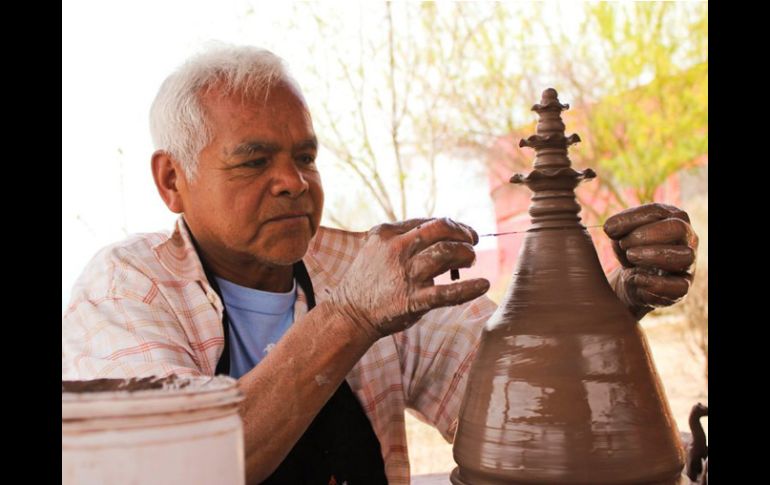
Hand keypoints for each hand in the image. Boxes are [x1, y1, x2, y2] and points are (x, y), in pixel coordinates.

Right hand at [330, 218, 489, 341]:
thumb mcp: (377, 249)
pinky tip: (483, 284)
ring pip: (446, 253)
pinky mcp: (412, 300)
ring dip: (466, 254)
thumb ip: (402, 237)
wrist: (350, 313)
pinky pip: (447, 293)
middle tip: (472, 241)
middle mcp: (397, 249)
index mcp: (387, 233)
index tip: (462, 232)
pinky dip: (469, 288)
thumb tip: (438, 230)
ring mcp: (405, 274)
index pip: (428, 221)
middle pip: (440, 229)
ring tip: (470, 260)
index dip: (451, 225)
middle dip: (462, 233)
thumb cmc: (368, 280)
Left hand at [603, 203, 697, 319]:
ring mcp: (688, 263)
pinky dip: (656, 283)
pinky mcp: (683, 286)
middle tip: (624, 244)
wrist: (634, 279)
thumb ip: (616, 228)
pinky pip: (680, 286)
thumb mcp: (621, 235)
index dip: (632, 219)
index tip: (609, 228)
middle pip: (678, 228)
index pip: (658, 211)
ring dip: (653, 256)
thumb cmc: (631, 249)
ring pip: (684, 256)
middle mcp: (687, 238)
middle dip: (646, 235)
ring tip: (631, 257)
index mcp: (673, 218)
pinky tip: (637, 278)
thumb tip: (610, 227)